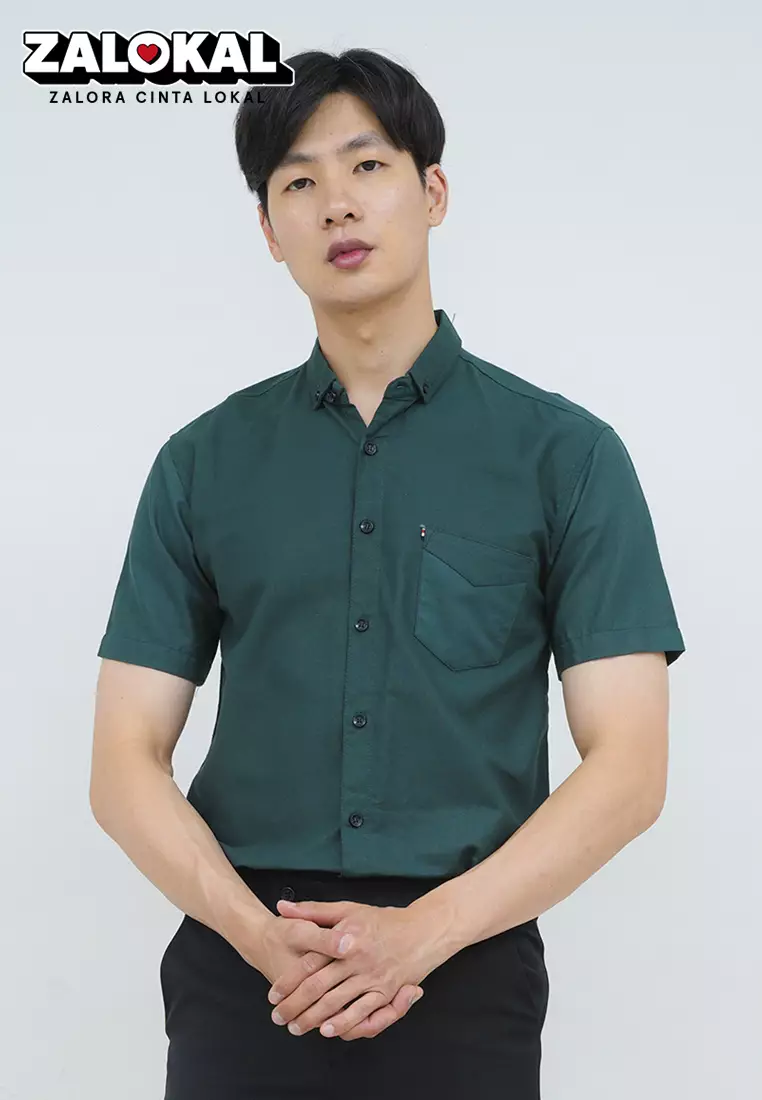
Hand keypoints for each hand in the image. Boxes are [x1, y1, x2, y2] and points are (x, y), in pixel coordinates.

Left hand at [267, 898, 438, 1040]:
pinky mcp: (386, 992)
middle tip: (278, 1016)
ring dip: (313, 1019)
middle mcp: (357, 960)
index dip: (289, 981)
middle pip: (319, 988)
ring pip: (336, 1003)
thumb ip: (313, 910)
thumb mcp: (347, 909)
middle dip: (295, 1005)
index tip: (273, 994)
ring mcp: (372, 977)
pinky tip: (327, 1030)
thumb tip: (282, 907)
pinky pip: (362, 1012)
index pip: (309, 963)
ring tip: (296, 1027)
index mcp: (345, 938)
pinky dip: (343, 1023)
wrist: (421, 931)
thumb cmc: (382, 920)